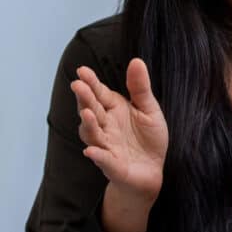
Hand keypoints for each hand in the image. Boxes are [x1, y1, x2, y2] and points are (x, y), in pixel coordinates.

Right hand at [71, 59, 167, 200]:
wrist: (153, 170)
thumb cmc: (148, 138)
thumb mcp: (149, 109)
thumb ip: (140, 88)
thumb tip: (137, 60)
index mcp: (114, 109)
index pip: (100, 93)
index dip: (91, 82)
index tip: (82, 70)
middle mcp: (105, 126)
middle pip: (91, 110)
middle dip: (84, 99)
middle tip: (78, 85)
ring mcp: (106, 146)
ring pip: (92, 134)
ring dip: (88, 125)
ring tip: (87, 113)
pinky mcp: (112, 166)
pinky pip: (103, 160)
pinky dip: (97, 156)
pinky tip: (92, 151)